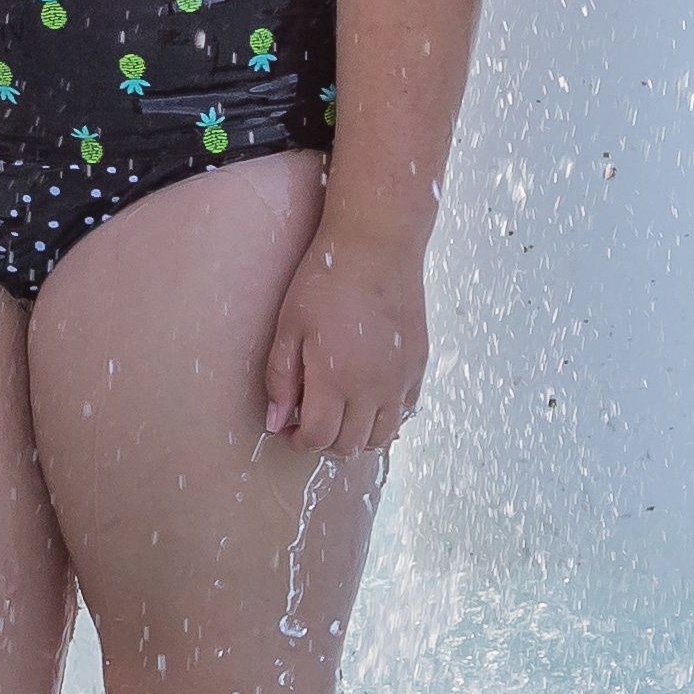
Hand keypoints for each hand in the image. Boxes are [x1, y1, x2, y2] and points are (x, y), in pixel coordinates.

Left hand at [258, 202, 428, 456]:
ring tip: (338, 412)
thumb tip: (276, 422)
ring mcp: (400, 380)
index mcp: (336, 381)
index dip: (298, 441)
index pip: (318, 438)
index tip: (287, 429)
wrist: (376, 248)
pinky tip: (366, 397)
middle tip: (307, 420)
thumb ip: (281, 379)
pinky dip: (385, 417)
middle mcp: (373, 390)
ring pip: (382, 436)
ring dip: (357, 436)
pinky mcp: (418, 366)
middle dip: (325, 442)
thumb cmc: (325, 282)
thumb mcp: (289, 327)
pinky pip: (405, 412)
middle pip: (351, 445)